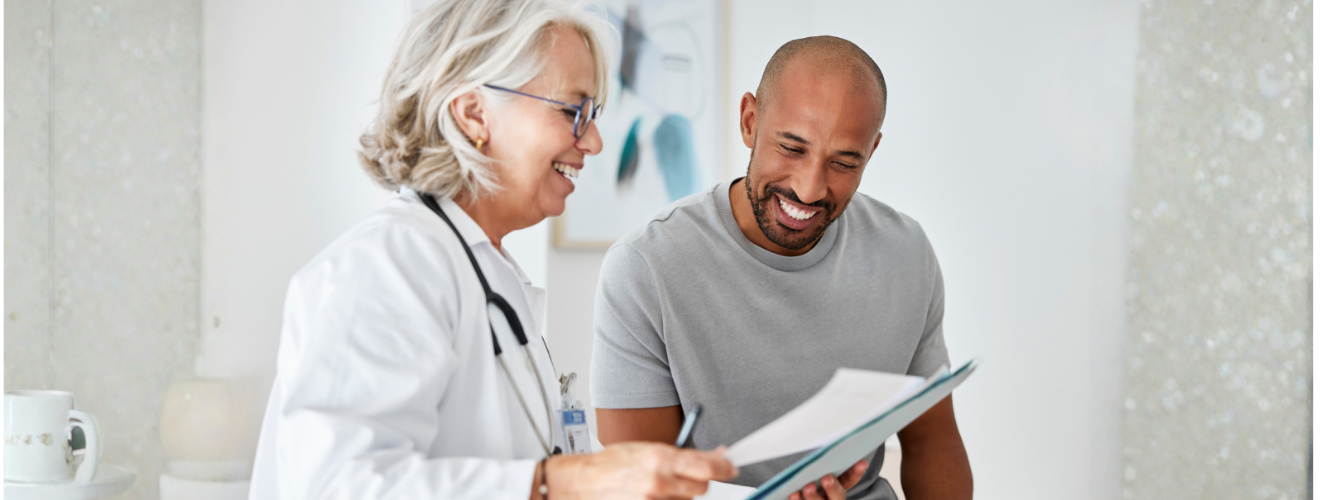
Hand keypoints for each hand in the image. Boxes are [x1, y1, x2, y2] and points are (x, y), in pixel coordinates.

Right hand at [545, 442, 737, 499]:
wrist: (584, 483)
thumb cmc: (613, 464)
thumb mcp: (648, 449)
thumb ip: (683, 454)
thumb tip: (717, 455)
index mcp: (660, 458)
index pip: (707, 466)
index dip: (724, 467)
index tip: (730, 467)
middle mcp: (658, 483)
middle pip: (702, 488)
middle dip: (697, 482)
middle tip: (682, 476)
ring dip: (680, 497)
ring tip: (658, 488)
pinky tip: (653, 497)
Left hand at [787, 459, 866, 499]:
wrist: (799, 487)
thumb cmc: (810, 472)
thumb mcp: (820, 465)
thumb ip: (823, 458)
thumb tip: (824, 432)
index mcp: (839, 484)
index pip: (850, 478)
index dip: (856, 472)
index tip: (862, 462)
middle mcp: (831, 496)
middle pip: (837, 494)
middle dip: (833, 487)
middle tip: (827, 478)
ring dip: (814, 496)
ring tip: (808, 487)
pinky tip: (793, 494)